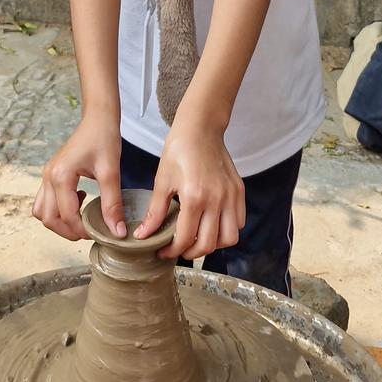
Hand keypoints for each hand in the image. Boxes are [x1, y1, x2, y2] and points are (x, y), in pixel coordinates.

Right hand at [33, 114, 125, 240]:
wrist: (98, 118)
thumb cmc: (103, 138)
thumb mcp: (111, 171)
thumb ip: (112, 203)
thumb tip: (117, 232)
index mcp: (60, 176)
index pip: (66, 215)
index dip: (82, 230)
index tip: (100, 233)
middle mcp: (48, 176)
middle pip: (48, 218)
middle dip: (67, 230)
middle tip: (89, 231)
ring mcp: (46, 175)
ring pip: (42, 211)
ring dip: (59, 221)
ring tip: (82, 218)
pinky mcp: (50, 173)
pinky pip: (45, 200)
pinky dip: (57, 209)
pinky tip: (79, 201)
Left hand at [134, 119, 244, 260]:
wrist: (200, 128)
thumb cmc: (179, 151)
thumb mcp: (162, 181)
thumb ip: (155, 212)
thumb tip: (142, 235)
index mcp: (194, 196)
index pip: (186, 238)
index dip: (172, 251)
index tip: (163, 251)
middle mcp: (217, 199)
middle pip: (208, 244)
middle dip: (191, 253)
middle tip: (179, 249)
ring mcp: (231, 196)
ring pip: (229, 238)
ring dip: (213, 244)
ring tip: (198, 238)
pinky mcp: (239, 191)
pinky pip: (239, 222)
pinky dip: (227, 230)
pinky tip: (212, 224)